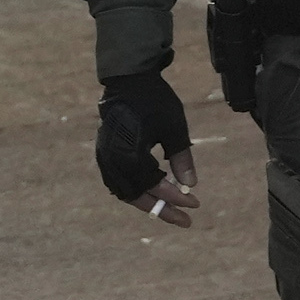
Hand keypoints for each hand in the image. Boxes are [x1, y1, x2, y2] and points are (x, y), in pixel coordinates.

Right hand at [95, 70, 199, 224]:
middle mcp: (113, 160)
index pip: (154, 186)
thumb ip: (182, 157)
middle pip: (137, 196)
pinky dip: (134, 192)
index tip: (195, 204)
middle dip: (162, 209)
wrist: (128, 80)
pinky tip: (149, 194)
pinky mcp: (104, 154)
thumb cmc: (154, 101)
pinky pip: (117, 182)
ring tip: (168, 209)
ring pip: (125, 192)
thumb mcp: (174, 128)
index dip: (175, 198)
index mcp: (130, 154)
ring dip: (147, 203)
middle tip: (184, 220)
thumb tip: (191, 185)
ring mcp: (105, 158)